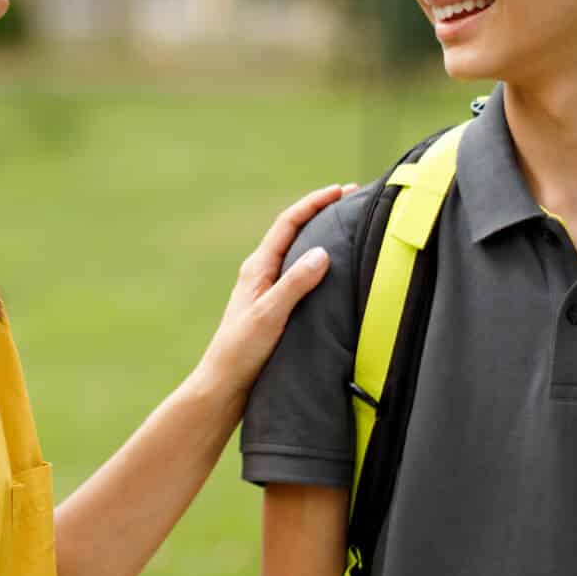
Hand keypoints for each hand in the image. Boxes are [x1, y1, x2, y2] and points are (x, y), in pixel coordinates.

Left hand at [197, 183, 348, 399]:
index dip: (314, 203)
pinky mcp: (273, 308)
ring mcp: (266, 290)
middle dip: (322, 213)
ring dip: (321, 237)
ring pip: (296, 253)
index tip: (341, 190)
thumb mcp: (269, 315)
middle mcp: (261, 273)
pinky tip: (334, 272)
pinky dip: (318, 263)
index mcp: (258, 268)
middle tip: (353, 201)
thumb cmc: (242, 351)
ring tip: (349, 229)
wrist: (223, 385)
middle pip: (293, 232)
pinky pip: (299, 275)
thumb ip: (294, 284)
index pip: (288, 223)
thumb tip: (322, 251)